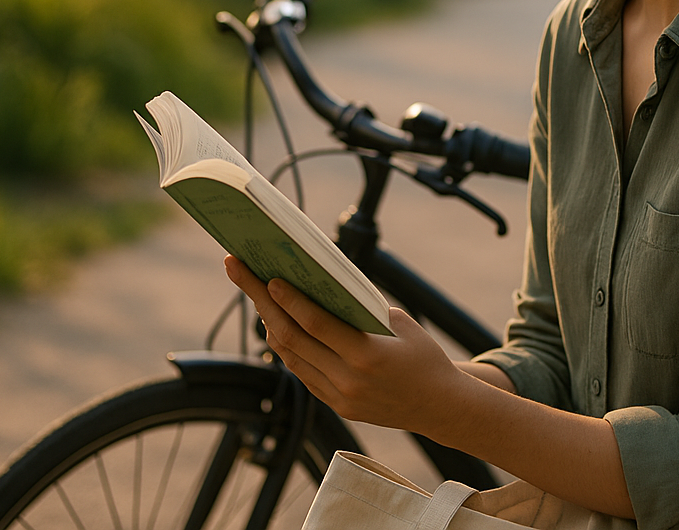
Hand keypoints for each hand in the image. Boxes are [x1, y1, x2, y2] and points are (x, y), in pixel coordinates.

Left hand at [223, 255, 463, 433]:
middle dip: (261, 302)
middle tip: (238, 271)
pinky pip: (301, 372)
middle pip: (292, 339)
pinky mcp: (335, 405)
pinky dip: (287, 347)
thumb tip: (324, 287)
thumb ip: (362, 309)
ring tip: (255, 293)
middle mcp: (347, 381)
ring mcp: (338, 397)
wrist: (439, 407)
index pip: (317, 326)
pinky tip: (278, 324)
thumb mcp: (401, 323)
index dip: (290, 301)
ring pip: (290, 357)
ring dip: (270, 323)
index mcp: (368, 357)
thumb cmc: (424, 358)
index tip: (268, 279)